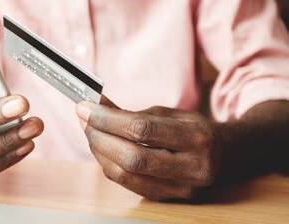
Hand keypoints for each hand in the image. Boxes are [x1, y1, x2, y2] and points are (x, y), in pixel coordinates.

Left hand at [76, 99, 221, 200]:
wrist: (219, 155)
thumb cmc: (190, 129)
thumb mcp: (166, 112)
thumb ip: (130, 111)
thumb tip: (94, 104)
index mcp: (198, 138)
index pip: (143, 129)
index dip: (108, 118)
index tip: (85, 107)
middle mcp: (193, 168)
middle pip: (132, 157)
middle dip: (100, 136)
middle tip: (84, 119)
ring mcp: (181, 188)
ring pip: (126, 174)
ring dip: (99, 151)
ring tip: (90, 131)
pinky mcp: (167, 199)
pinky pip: (127, 183)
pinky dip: (108, 164)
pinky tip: (101, 148)